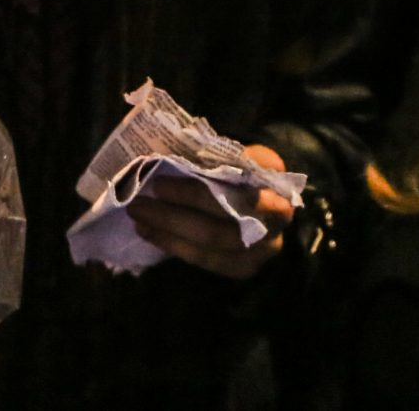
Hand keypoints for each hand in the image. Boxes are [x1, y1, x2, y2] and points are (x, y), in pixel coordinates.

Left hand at [128, 144, 293, 280]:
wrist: (260, 196)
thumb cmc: (235, 168)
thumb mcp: (228, 152)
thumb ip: (207, 156)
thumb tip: (161, 160)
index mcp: (273, 175)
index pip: (231, 185)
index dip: (195, 189)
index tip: (158, 183)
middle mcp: (279, 213)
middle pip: (221, 216)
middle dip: (175, 212)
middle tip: (139, 203)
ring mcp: (267, 245)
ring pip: (213, 241)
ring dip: (170, 232)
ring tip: (139, 219)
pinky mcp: (249, 266)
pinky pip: (210, 261)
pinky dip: (178, 248)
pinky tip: (153, 235)